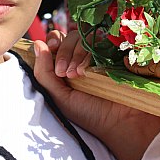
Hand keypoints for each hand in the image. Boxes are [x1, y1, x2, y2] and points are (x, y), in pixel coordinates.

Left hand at [33, 30, 159, 159]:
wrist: (122, 122)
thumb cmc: (89, 114)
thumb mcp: (59, 98)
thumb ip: (43, 73)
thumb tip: (37, 43)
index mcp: (68, 64)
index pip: (57, 40)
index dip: (54, 41)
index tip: (49, 50)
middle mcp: (84, 57)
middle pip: (70, 36)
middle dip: (63, 51)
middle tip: (63, 73)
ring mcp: (102, 54)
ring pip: (84, 37)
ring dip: (75, 53)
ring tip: (77, 75)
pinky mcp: (115, 53)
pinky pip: (101, 41)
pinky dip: (89, 53)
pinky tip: (87, 71)